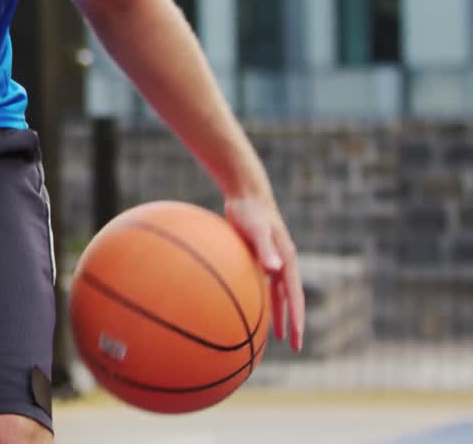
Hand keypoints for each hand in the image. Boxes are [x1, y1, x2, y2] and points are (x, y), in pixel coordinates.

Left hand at [225, 195, 304, 352]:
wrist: (245, 195)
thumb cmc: (250, 211)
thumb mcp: (256, 230)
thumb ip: (266, 249)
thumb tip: (276, 270)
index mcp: (287, 260)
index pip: (294, 295)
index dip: (297, 317)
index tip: (298, 337)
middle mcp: (284, 263)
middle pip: (292, 300)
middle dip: (295, 324)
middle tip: (296, 348)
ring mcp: (274, 262)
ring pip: (280, 296)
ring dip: (281, 316)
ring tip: (280, 338)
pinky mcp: (261, 258)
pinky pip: (266, 286)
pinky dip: (266, 301)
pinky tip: (259, 311)